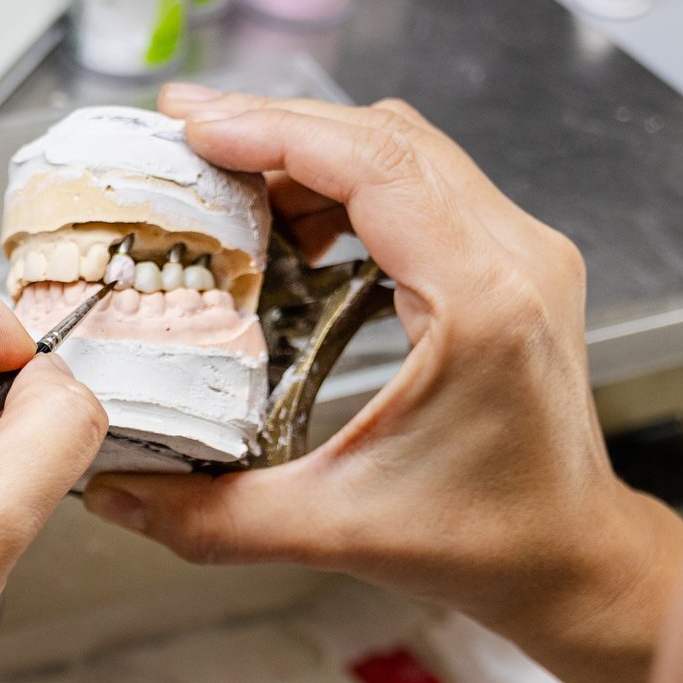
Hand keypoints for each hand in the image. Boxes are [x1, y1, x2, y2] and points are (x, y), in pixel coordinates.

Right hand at [80, 87, 682, 682]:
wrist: (567, 555)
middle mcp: (515, 257)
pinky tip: (290, 222)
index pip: (376, 167)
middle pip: (386, 138)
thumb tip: (114, 492)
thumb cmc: (487, 540)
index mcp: (482, 302)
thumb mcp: (333, 530)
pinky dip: (347, 182)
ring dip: (311, 150)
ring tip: (225, 176)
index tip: (198, 130)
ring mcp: (521, 252)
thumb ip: (213, 519)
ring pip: (405, 151)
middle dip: (279, 127)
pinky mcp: (512, 263)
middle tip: (185, 135)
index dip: (278, 134)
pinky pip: (424, 184)